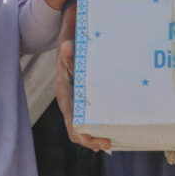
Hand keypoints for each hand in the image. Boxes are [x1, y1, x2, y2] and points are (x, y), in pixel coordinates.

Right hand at [54, 3, 110, 151]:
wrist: (71, 30)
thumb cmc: (71, 36)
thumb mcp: (69, 40)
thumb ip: (69, 46)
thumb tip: (68, 48)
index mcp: (64, 90)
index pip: (70, 120)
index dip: (82, 134)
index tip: (96, 140)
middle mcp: (68, 98)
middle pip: (75, 128)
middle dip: (90, 139)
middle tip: (108, 145)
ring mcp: (75, 98)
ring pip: (81, 124)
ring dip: (94, 135)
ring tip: (110, 143)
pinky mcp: (83, 95)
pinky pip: (88, 115)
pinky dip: (97, 125)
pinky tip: (110, 128)